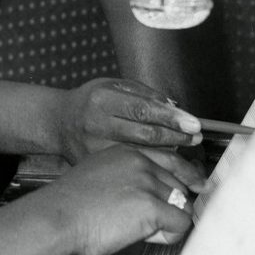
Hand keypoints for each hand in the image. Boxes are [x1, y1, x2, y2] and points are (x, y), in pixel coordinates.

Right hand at [42, 145, 206, 254]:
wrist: (55, 218)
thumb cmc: (67, 205)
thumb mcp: (97, 176)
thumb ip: (124, 178)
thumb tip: (146, 196)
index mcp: (126, 152)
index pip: (171, 160)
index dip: (187, 175)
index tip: (196, 185)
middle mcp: (141, 163)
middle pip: (179, 185)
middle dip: (170, 206)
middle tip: (149, 222)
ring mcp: (147, 183)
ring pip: (181, 206)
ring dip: (166, 223)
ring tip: (138, 230)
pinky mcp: (152, 206)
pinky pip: (179, 224)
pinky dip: (168, 235)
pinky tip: (145, 237)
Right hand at [57, 77, 200, 161]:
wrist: (59, 123)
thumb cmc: (90, 102)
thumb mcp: (113, 86)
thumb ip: (143, 94)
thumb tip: (173, 108)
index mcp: (101, 100)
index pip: (143, 109)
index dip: (171, 118)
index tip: (193, 124)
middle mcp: (95, 124)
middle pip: (144, 135)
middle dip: (175, 137)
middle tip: (195, 138)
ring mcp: (93, 149)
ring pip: (140, 155)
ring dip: (167, 155)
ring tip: (184, 150)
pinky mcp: (95, 166)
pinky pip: (129, 168)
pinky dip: (150, 167)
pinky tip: (163, 165)